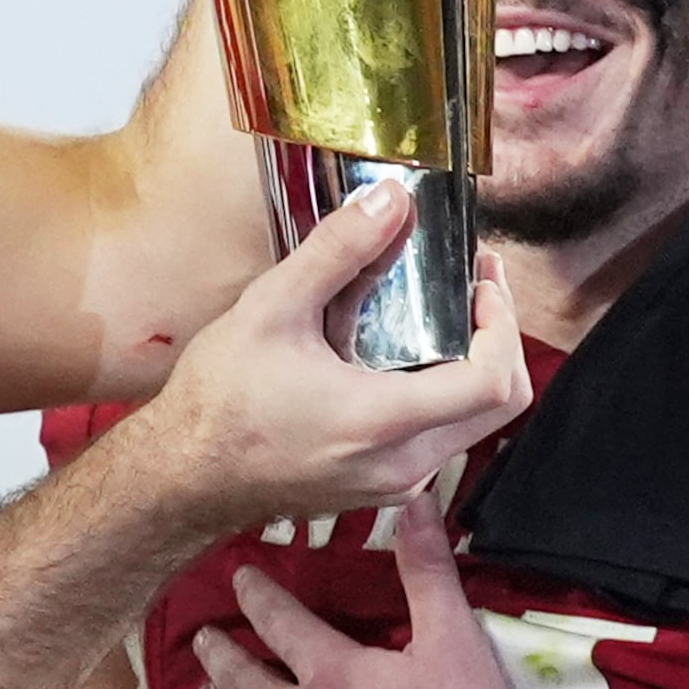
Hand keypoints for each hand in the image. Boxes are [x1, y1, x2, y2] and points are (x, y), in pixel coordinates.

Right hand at [118, 181, 529, 525]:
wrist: (184, 476)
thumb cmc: (219, 403)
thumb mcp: (272, 309)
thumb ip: (338, 250)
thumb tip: (389, 202)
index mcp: (382, 420)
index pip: (493, 381)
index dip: (504, 322)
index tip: (482, 280)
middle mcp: (403, 463)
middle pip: (500, 405)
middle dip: (499, 335)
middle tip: (476, 285)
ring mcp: (395, 482)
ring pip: (472, 423)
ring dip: (469, 362)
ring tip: (437, 309)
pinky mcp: (381, 486)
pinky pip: (438, 437)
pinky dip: (439, 390)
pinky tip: (396, 351)